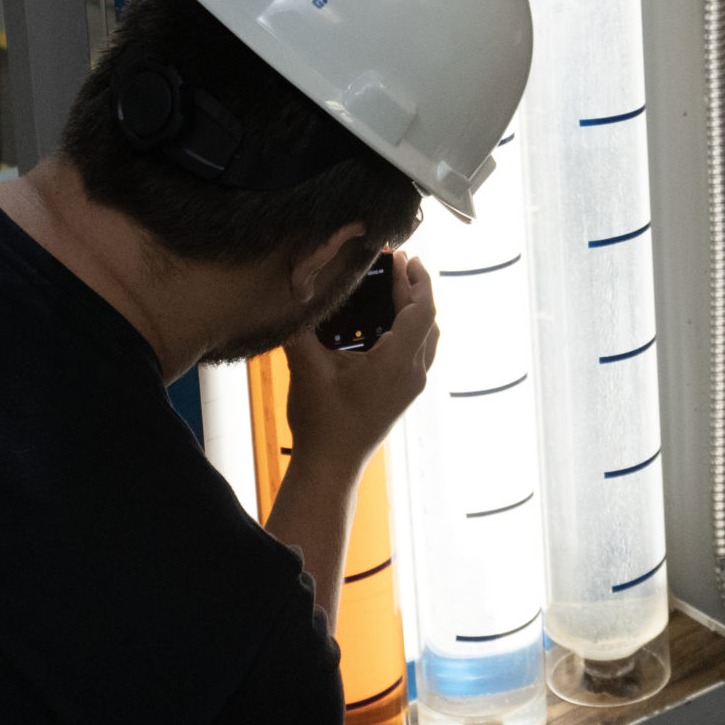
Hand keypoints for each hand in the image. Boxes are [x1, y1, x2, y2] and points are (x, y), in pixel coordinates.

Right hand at [280, 253, 438, 476]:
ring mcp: (411, 386)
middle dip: (417, 288)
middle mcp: (413, 373)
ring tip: (398, 287)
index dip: (415, 280)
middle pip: (429, 320)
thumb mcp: (306, 368)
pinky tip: (388, 323)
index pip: (422, 310)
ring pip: (428, 338)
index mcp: (397, 363)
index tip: (404, 257)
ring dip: (417, 309)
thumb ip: (301, 326)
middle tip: (401, 263)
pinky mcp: (404, 395)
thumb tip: (295, 290)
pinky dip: (412, 329)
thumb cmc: (321, 422)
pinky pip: (419, 352)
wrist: (330, 467)